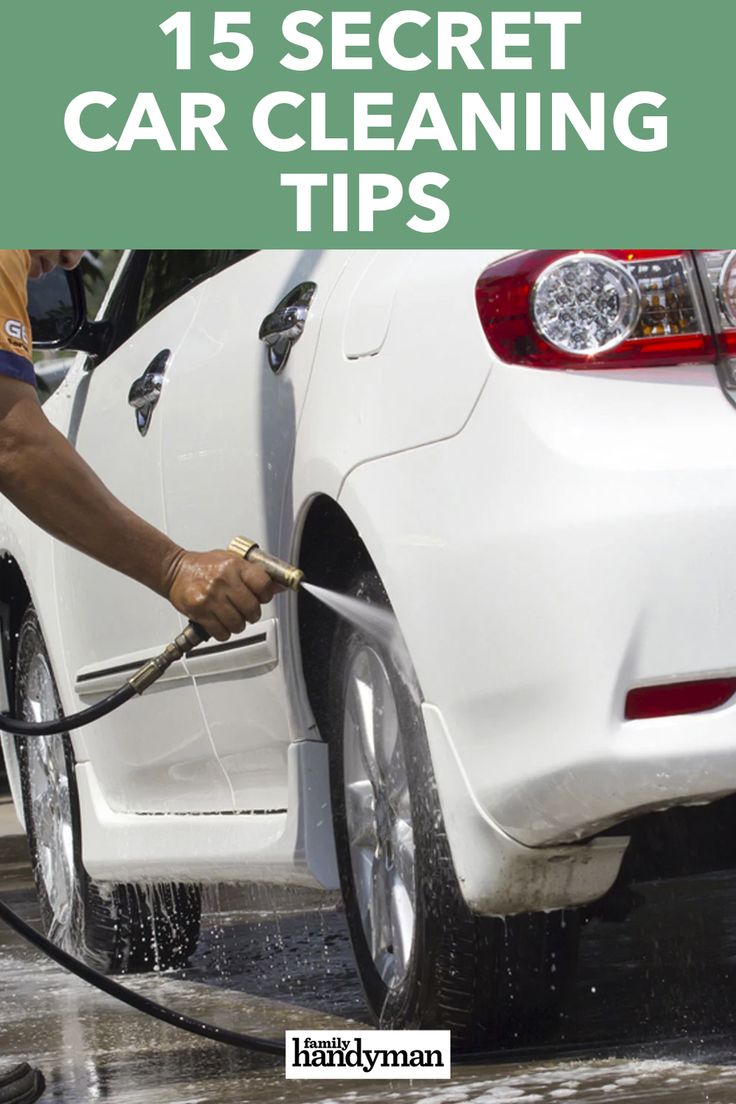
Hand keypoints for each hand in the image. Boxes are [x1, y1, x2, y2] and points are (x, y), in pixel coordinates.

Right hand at [163, 549, 277, 641]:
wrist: (175, 570)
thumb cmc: (203, 566)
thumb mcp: (232, 560)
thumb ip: (254, 573)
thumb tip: (280, 587)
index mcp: (234, 566)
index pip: (263, 584)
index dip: (266, 595)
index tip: (262, 597)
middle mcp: (224, 581)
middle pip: (252, 608)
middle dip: (252, 614)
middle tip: (247, 611)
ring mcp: (211, 597)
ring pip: (238, 624)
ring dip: (238, 625)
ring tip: (232, 617)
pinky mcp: (200, 612)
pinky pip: (222, 632)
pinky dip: (224, 632)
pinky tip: (220, 623)